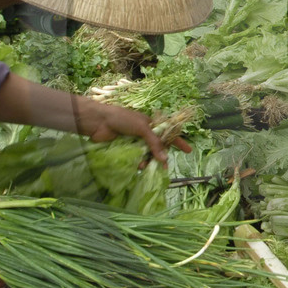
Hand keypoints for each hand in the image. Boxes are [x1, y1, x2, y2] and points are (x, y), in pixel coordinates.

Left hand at [75, 97, 190, 162]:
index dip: (178, 142)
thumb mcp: (142, 128)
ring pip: (147, 155)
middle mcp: (144, 134)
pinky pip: (136, 159)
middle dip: (161, 157)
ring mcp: (135, 142)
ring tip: (146, 167)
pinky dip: (138, 163)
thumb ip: (154, 143)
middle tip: (164, 168)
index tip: (188, 150)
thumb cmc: (122, 119)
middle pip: (158, 148)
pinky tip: (138, 166)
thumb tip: (165, 158)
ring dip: (148, 162)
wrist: (99, 122)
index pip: (168, 134)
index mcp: (150, 125)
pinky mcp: (126, 149)